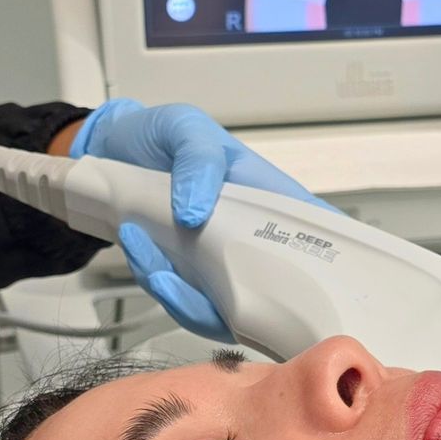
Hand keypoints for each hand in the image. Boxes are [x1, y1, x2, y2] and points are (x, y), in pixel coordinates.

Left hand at [70, 99, 329, 340]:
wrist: (108, 155)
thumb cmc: (160, 137)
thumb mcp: (184, 127)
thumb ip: (197, 161)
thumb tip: (197, 214)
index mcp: (270, 201)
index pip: (319, 238)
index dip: (332, 272)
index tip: (324, 294)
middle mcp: (253, 242)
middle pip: (278, 296)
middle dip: (247, 306)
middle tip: (201, 279)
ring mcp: (221, 268)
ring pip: (227, 311)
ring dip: (185, 296)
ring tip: (145, 248)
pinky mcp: (187, 283)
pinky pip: (184, 305)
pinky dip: (160, 286)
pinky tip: (138, 251)